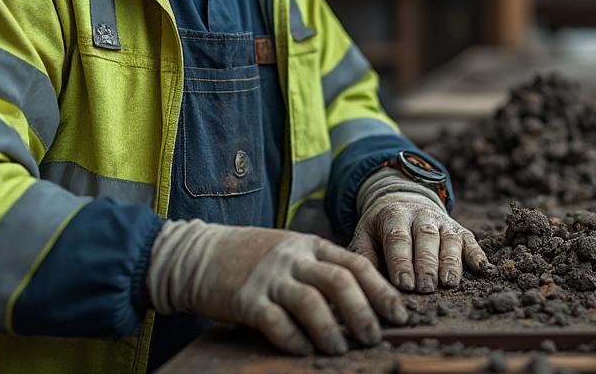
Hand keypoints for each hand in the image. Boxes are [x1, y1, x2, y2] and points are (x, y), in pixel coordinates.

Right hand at [147, 220, 406, 355]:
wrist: (196, 254)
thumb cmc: (250, 258)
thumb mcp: (290, 252)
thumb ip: (320, 270)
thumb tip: (362, 303)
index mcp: (310, 245)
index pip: (355, 264)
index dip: (381, 291)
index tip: (398, 314)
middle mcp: (293, 258)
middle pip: (340, 282)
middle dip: (363, 312)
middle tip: (374, 337)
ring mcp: (269, 277)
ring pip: (311, 302)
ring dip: (331, 330)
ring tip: (340, 349)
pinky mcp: (245, 299)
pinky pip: (275, 321)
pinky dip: (293, 339)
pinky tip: (304, 350)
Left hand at [347, 172, 489, 292]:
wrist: (404, 200)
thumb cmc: (381, 228)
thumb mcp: (365, 234)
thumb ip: (364, 255)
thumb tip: (366, 281)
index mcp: (394, 215)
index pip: (398, 238)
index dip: (401, 261)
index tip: (404, 284)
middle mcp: (421, 215)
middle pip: (426, 237)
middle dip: (427, 264)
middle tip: (426, 287)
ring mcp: (443, 221)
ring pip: (449, 239)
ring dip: (451, 261)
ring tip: (449, 283)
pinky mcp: (459, 229)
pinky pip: (470, 240)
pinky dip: (477, 254)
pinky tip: (482, 269)